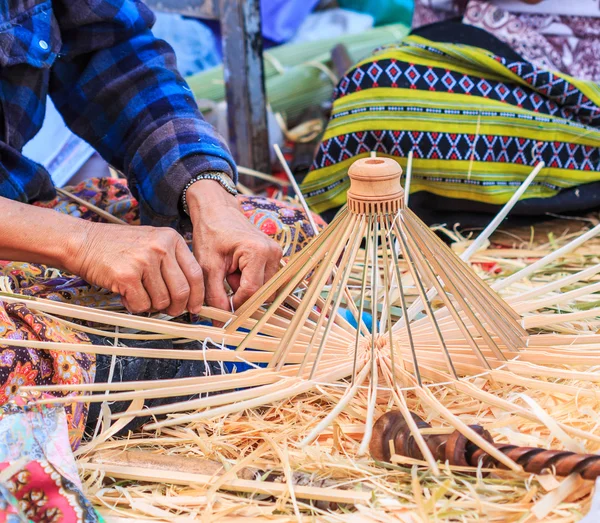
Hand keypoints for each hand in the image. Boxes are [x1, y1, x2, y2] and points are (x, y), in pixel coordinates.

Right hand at [70, 222, 203, 315]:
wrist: (83, 242)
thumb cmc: (118, 247)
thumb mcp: (153, 243)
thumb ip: (172, 263)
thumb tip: (191, 295)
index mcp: (171, 239)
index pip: (196, 273)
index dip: (198, 296)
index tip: (195, 308)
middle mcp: (161, 247)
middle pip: (182, 291)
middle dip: (177, 308)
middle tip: (169, 311)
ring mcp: (144, 260)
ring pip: (162, 301)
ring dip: (151, 306)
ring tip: (139, 294)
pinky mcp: (127, 275)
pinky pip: (141, 305)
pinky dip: (134, 306)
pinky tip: (126, 294)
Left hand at [186, 180, 282, 310]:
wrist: (217, 210)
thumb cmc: (211, 233)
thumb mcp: (208, 266)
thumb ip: (215, 294)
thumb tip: (222, 319)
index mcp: (257, 252)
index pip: (252, 291)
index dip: (237, 303)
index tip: (222, 305)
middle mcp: (273, 253)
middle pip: (262, 292)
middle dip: (243, 294)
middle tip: (226, 280)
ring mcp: (277, 254)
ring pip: (266, 288)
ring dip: (248, 288)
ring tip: (231, 273)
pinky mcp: (276, 256)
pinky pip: (267, 280)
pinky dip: (252, 281)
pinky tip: (238, 270)